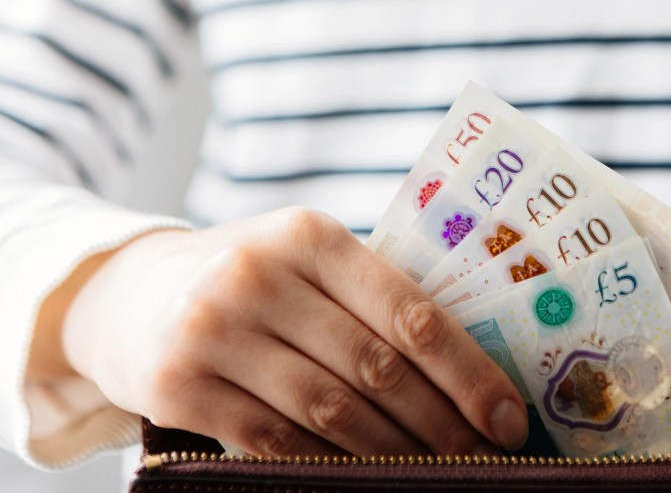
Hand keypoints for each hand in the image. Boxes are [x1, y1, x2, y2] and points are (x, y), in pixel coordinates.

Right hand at [59, 207, 527, 455]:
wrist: (129, 293)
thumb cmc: (247, 277)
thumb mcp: (304, 259)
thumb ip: (370, 297)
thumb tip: (468, 370)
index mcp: (310, 235)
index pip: (409, 312)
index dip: (467, 373)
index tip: (508, 417)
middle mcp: (259, 275)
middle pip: (375, 367)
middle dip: (442, 422)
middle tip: (484, 456)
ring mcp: (213, 330)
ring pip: (330, 410)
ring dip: (394, 452)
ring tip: (436, 472)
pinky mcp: (179, 386)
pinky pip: (275, 440)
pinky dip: (329, 463)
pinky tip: (368, 476)